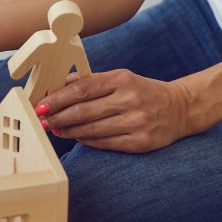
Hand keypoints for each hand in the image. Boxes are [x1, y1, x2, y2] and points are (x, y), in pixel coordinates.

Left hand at [38, 70, 195, 152]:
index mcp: (122, 79)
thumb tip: (60, 84)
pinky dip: (85, 140)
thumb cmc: (143, 91)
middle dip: (57, 117)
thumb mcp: (121, 77)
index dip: (57, 99)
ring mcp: (136, 122)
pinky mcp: (140, 142)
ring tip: (56, 129)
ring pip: (91, 130)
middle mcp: (129, 100)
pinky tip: (76, 137)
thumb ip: (91, 80)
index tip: (41, 105)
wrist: (181, 108)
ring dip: (68, 131)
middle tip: (42, 121)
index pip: (81, 89)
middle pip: (83, 111)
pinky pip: (104, 143)